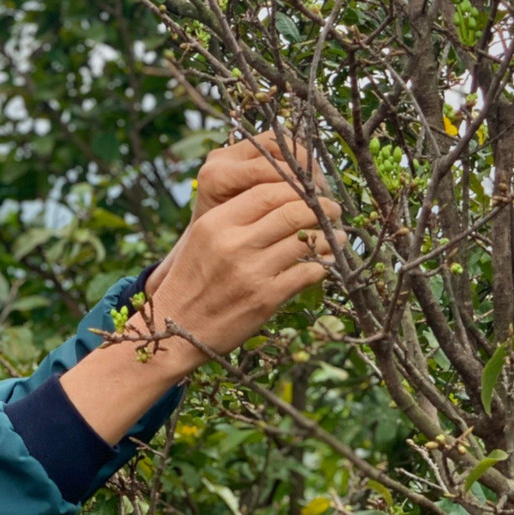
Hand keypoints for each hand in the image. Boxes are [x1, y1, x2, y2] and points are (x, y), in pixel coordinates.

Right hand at [145, 127, 330, 296]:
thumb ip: (235, 216)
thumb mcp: (203, 238)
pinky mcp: (266, 298)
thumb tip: (282, 198)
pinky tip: (328, 260)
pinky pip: (308, 272)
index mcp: (216, 222)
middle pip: (291, 211)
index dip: (296, 187)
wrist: (177, 327)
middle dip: (320, 207)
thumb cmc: (192, 280)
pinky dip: (324, 263)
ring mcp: (251, 271)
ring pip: (305, 239)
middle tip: (332, 209)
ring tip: (337, 234)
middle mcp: (234, 244)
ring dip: (328, 234)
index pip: (266, 191)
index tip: (310, 190)